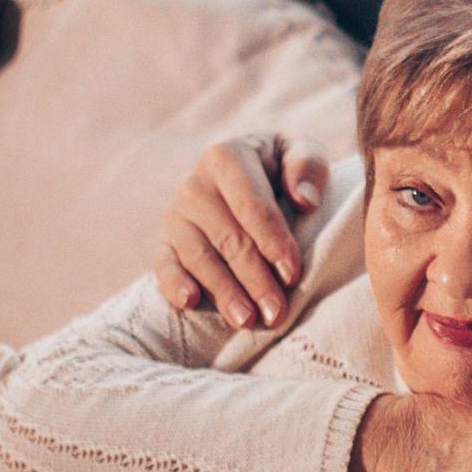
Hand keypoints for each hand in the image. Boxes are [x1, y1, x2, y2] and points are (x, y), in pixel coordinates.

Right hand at [153, 135, 328, 329]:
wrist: (250, 173)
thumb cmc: (282, 166)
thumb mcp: (301, 151)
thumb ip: (307, 164)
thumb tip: (305, 198)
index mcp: (227, 157)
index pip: (251, 206)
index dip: (272, 241)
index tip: (292, 273)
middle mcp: (195, 184)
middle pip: (228, 238)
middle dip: (254, 279)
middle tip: (276, 312)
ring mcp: (176, 215)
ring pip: (199, 257)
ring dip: (223, 292)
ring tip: (246, 320)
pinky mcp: (165, 241)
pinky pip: (164, 265)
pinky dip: (174, 284)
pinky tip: (190, 302)